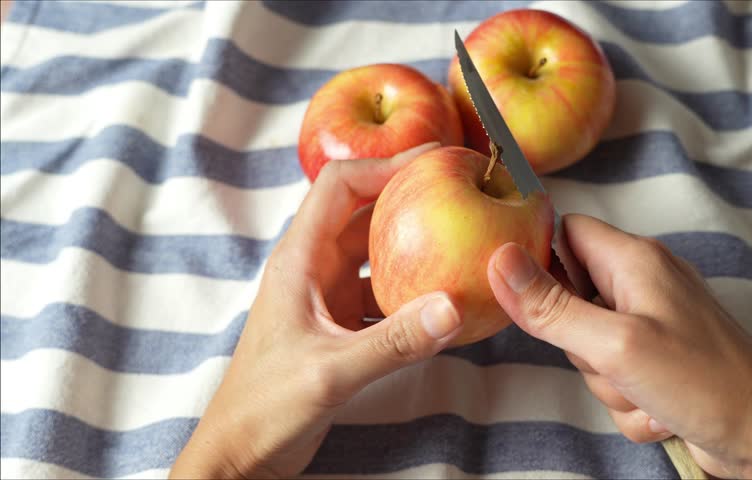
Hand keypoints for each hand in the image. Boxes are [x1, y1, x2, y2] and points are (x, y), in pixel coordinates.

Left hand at [170, 143, 462, 478]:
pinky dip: (413, 292)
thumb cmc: (265, 408)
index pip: (340, 186)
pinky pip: (383, 294)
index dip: (385, 165)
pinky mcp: (339, 325)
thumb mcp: (330, 372)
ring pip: (376, 254)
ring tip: (462, 240)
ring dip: (414, 246)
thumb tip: (452, 307)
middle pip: (365, 213)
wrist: (241, 453)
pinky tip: (444, 303)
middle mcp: (313, 268)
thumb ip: (393, 342)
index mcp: (299, 259)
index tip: (435, 161)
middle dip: (409, 199)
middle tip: (461, 193)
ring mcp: (327, 296)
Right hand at [487, 215, 751, 478]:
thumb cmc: (705, 382)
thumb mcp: (614, 344)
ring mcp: (650, 327)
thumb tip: (499, 259)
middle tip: (610, 359)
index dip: (537, 258)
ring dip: (606, 383)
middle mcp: (642, 286)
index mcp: (634, 261)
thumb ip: (551, 306)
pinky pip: (613, 380)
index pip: (563, 232)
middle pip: (569, 300)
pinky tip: (659, 411)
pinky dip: (627, 403)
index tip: (522, 295)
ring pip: (588, 350)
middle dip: (579, 345)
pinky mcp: (656, 363)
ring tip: (645, 391)